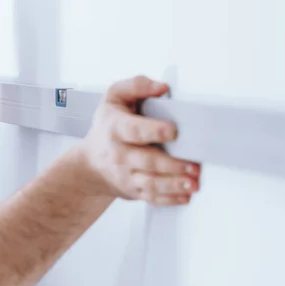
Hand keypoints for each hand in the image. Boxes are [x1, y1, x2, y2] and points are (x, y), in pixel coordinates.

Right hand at [79, 75, 200, 205]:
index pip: (133, 130)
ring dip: (174, 185)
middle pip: (147, 162)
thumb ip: (136, 86)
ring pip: (151, 184)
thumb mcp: (114, 97)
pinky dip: (170, 199)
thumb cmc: (108, 126)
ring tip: (192, 183)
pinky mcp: (134, 190)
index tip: (172, 131)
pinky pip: (152, 198)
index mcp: (116, 128)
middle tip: (193, 166)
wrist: (91, 162)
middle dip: (172, 165)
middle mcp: (120, 154)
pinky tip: (185, 196)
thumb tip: (161, 87)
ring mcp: (126, 175)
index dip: (153, 131)